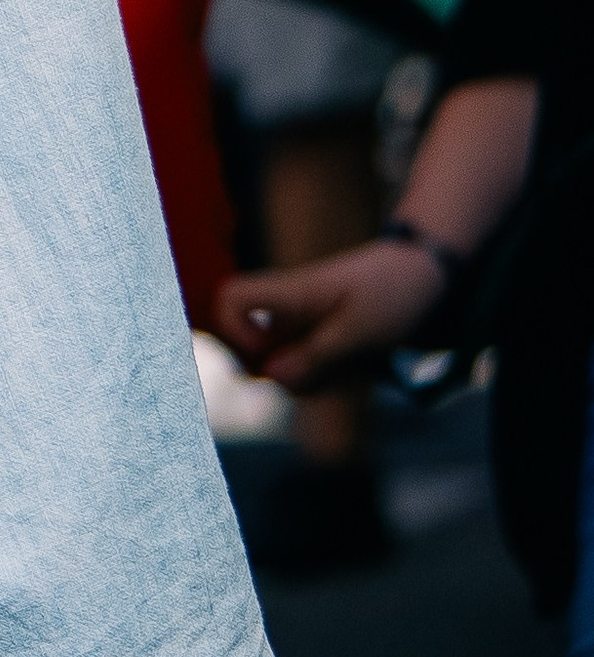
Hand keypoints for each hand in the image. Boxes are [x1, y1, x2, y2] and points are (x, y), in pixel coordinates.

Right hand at [217, 242, 444, 388]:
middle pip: (254, 347)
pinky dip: (325, 379)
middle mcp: (290, 309)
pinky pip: (309, 367)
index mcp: (290, 293)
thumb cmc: (393, 292)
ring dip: (307, 381)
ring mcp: (306, 324)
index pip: (230, 298)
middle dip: (279, 374)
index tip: (265, 353)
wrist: (426, 275)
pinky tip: (355, 372)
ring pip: (282, 363)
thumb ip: (315, 355)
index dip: (233, 329)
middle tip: (322, 376)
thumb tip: (270, 376)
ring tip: (348, 372)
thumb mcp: (359, 330)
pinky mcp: (324, 339)